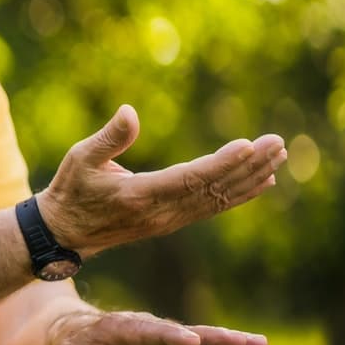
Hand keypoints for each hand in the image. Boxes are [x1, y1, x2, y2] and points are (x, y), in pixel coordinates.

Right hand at [38, 105, 285, 258]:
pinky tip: (262, 181)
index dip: (222, 162)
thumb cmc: (70, 190)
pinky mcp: (172, 221)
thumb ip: (109, 138)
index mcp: (139, 195)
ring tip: (279, 156)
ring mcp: (169, 220)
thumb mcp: (79, 158)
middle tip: (278, 143)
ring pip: (219, 198)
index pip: (190, 178)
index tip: (249, 146)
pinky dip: (240, 194)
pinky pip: (213, 207)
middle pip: (214, 188)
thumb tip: (129, 111)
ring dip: (251, 177)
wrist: (64, 233)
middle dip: (249, 165)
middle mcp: (161, 212)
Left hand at [47, 309, 266, 344]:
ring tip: (258, 343)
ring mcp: (166, 341)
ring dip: (227, 341)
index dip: (167, 336)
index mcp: (117, 330)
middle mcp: (147, 330)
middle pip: (180, 333)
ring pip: (199, 340)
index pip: (144, 333)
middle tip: (236, 340)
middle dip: (207, 337)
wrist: (81, 339)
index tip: (189, 340)